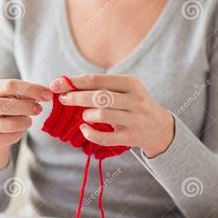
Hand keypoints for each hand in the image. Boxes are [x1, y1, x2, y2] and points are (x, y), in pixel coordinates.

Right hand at [0, 79, 51, 167]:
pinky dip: (19, 133)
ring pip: (8, 123)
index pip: (9, 85)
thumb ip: (25, 92)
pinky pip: (9, 137)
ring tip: (29, 120)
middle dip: (26, 106)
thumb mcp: (10, 96)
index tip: (48, 94)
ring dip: (24, 122)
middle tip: (40, 109)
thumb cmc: (4, 108)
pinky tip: (19, 129)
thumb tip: (47, 92)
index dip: (31, 89)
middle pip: (3, 104)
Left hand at [49, 75, 173, 157]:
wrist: (161, 128)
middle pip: (99, 96)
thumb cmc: (134, 106)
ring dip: (87, 115)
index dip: (74, 82)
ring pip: (102, 115)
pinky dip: (91, 134)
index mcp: (131, 83)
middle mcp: (135, 100)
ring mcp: (135, 120)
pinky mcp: (132, 138)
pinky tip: (84, 129)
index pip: (97, 80)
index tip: (56, 84)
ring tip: (84, 116)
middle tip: (62, 99)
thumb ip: (101, 87)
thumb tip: (67, 84)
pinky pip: (106, 137)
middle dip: (76, 97)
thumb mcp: (125, 91)